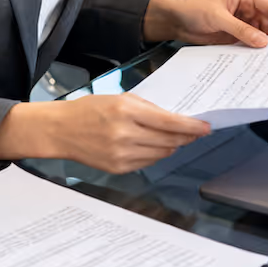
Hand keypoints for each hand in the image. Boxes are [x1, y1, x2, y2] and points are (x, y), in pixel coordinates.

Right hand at [0, 94, 208, 172]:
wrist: (61, 130)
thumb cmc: (90, 109)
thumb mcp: (120, 98)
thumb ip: (148, 108)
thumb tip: (175, 119)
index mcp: (127, 112)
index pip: (170, 123)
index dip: (192, 127)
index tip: (206, 127)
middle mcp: (125, 135)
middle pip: (169, 141)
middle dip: (186, 137)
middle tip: (196, 132)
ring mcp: (121, 154)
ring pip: (161, 153)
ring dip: (172, 146)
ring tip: (176, 138)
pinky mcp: (118, 168)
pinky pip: (147, 162)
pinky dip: (155, 154)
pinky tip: (154, 146)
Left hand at [143, 0, 267, 47]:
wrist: (176, 20)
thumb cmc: (194, 9)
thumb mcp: (218, 17)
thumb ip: (240, 29)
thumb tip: (262, 41)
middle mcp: (249, 9)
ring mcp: (244, 24)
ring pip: (263, 36)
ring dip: (264, 46)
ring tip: (267, 59)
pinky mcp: (238, 36)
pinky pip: (251, 44)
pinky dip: (254, 52)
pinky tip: (255, 60)